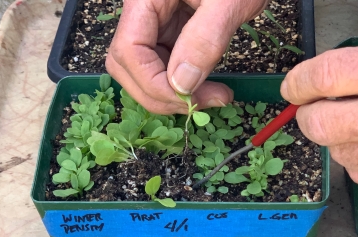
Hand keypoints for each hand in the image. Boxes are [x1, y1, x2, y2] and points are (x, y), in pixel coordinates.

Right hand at [106, 0, 267, 114]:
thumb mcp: (230, 0)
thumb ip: (205, 39)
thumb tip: (182, 85)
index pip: (129, 52)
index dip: (154, 84)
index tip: (190, 101)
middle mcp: (141, 13)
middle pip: (126, 66)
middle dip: (160, 94)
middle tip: (200, 105)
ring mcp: (152, 24)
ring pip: (142, 71)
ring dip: (171, 93)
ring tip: (211, 96)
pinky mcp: (167, 32)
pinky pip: (162, 65)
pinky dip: (180, 83)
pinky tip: (205, 85)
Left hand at [281, 47, 357, 185]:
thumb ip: (349, 67)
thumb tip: (305, 82)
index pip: (325, 77)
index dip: (300, 82)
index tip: (292, 87)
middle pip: (319, 124)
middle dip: (307, 117)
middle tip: (312, 108)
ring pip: (335, 152)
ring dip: (334, 137)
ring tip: (356, 121)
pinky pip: (356, 171)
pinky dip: (355, 156)